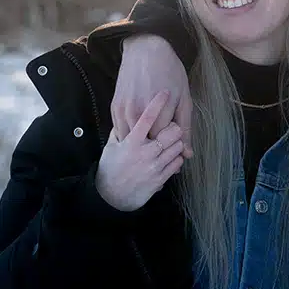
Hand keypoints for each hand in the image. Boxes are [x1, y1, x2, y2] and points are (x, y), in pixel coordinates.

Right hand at [96, 92, 184, 211]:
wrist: (112, 196)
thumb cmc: (110, 168)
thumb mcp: (111, 147)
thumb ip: (119, 130)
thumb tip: (125, 115)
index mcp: (131, 142)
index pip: (147, 117)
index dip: (157, 103)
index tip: (164, 92)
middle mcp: (144, 153)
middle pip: (171, 132)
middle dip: (174, 127)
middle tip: (171, 126)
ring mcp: (154, 166)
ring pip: (178, 147)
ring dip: (176, 142)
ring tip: (170, 142)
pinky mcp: (160, 178)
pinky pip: (177, 162)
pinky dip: (177, 157)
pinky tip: (169, 156)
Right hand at [112, 35, 193, 158]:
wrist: (145, 50)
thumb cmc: (170, 72)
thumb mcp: (184, 99)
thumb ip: (186, 128)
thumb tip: (188, 155)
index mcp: (161, 113)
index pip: (164, 144)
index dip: (169, 143)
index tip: (172, 137)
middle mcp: (140, 114)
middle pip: (147, 144)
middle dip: (155, 145)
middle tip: (161, 135)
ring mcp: (125, 111)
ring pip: (132, 140)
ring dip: (140, 141)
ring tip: (149, 134)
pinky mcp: (114, 107)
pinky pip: (120, 130)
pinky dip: (128, 133)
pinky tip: (137, 128)